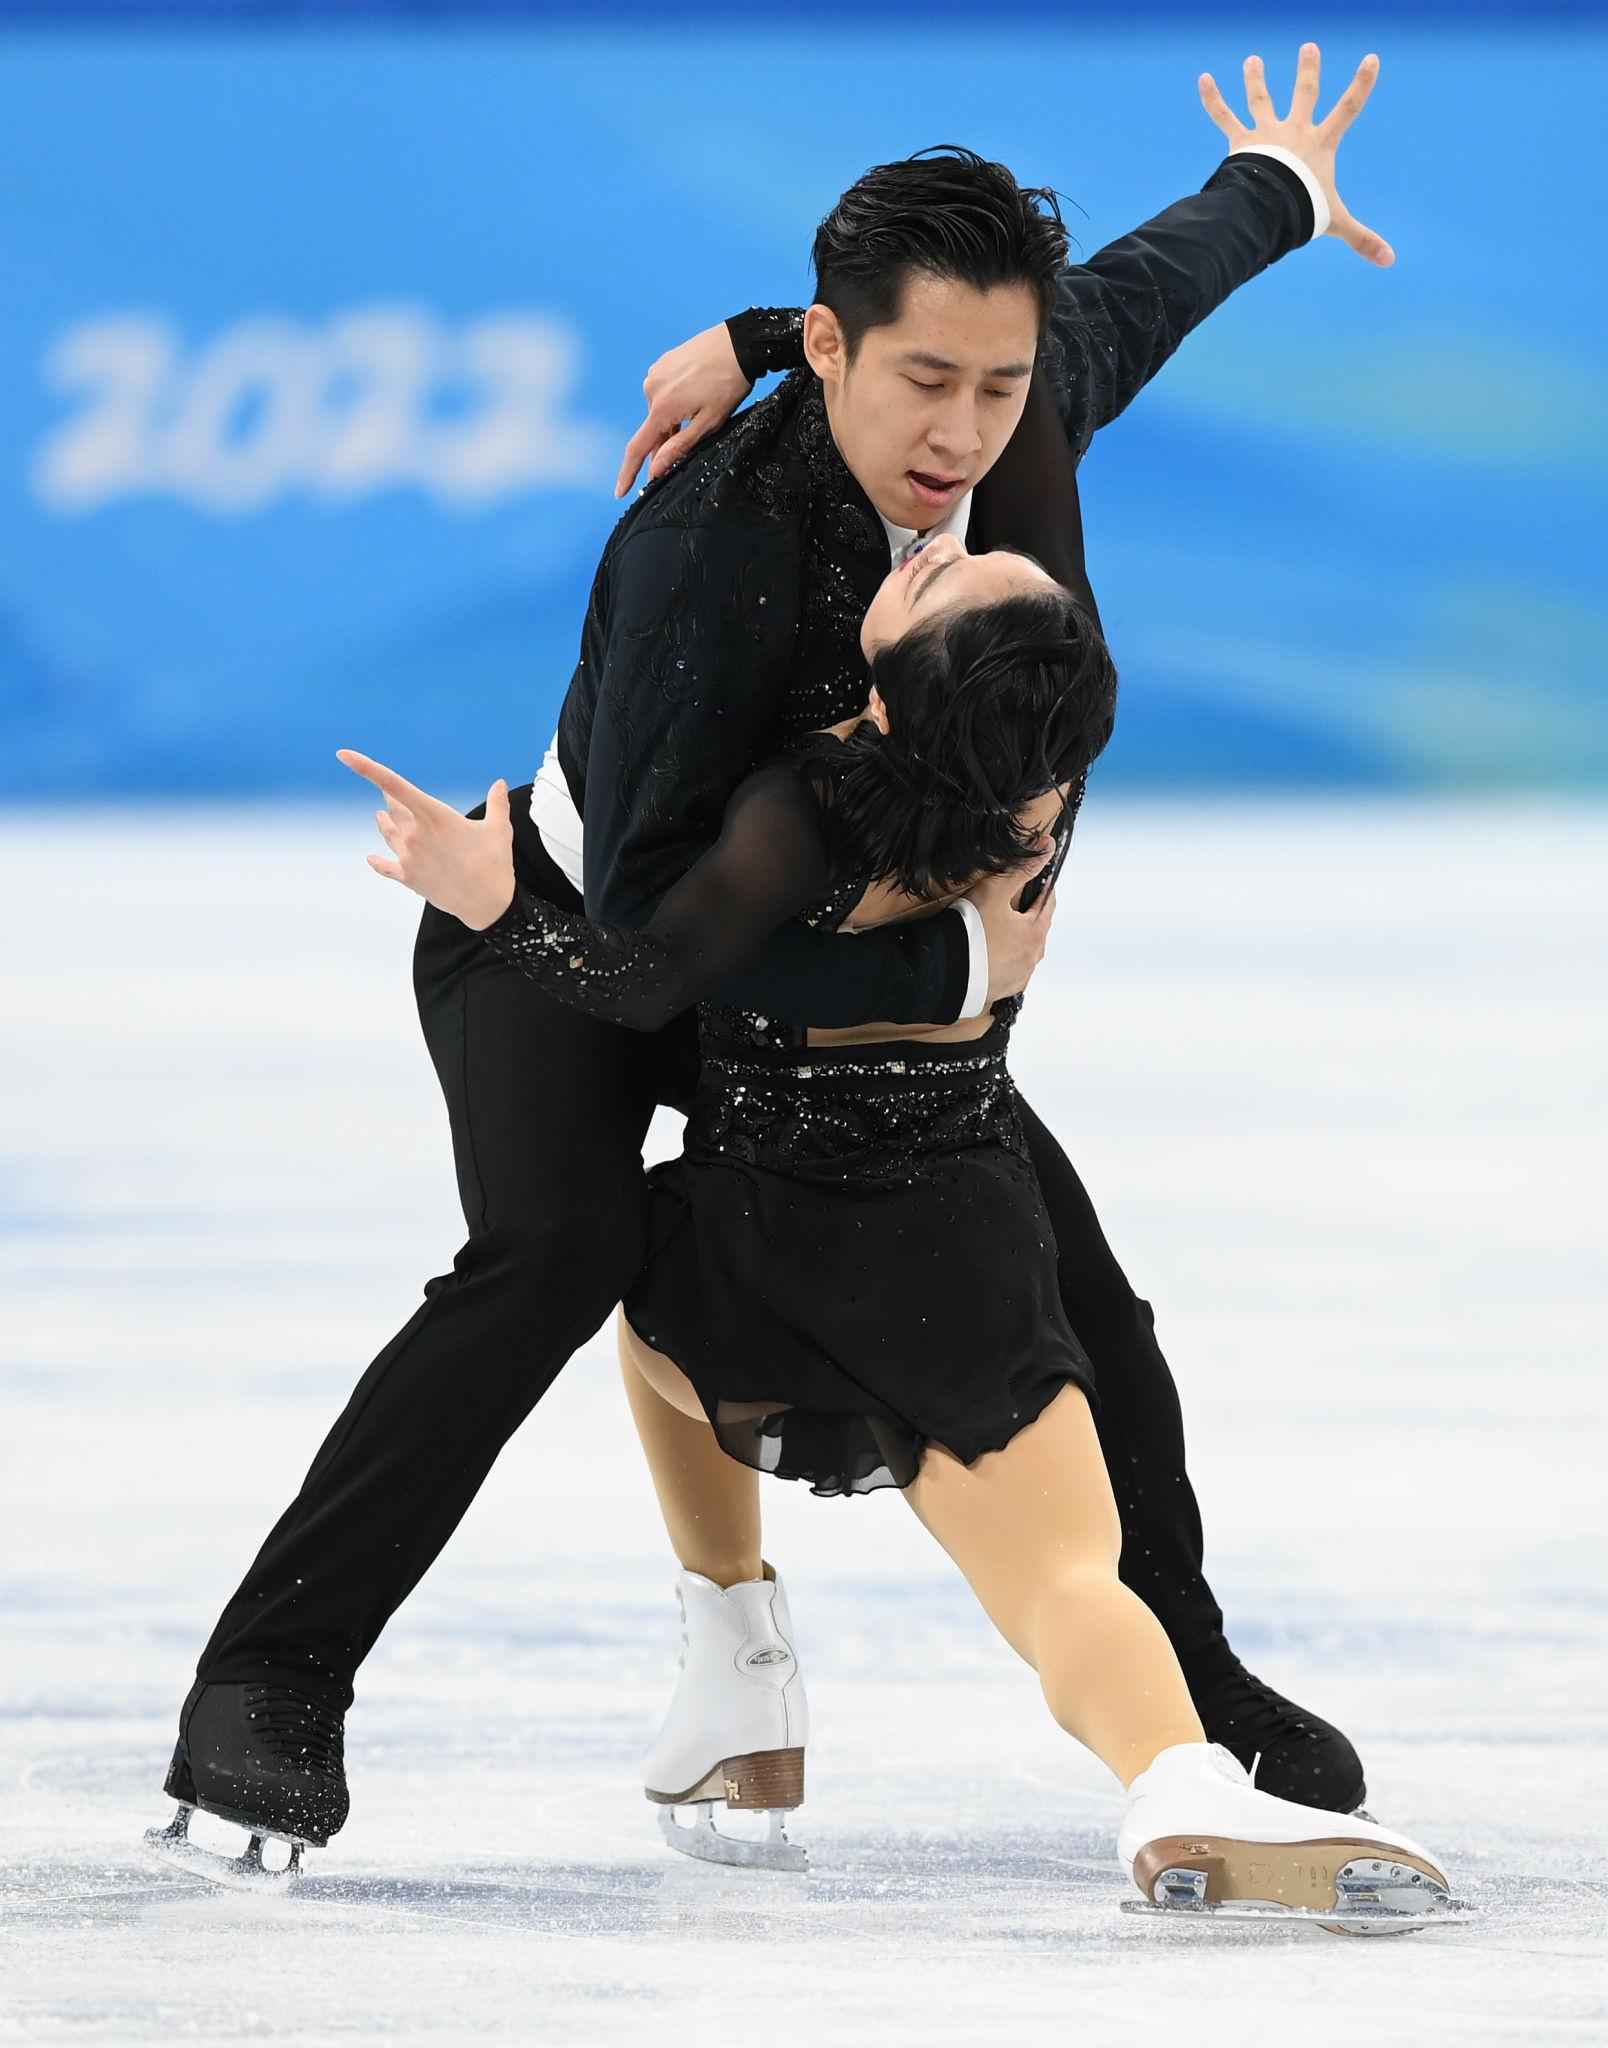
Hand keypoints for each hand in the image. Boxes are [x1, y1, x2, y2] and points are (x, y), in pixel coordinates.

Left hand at [337, 750, 515, 931]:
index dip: (366, 767)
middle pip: (394, 809)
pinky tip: (370, 858)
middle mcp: (415, 833)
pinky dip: (377, 862)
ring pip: (388, 833)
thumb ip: (496, 803)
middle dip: (391, 799)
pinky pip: (385, 867)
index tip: (344, 755)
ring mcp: (408, 857)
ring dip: (384, 823)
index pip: (393, 784)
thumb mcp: (498, 829)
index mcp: (434, 815)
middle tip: (387, 793)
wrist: (487, 904)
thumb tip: (500, 783)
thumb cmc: (494, 863)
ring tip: (380, 816)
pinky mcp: (408, 877)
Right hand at [615, 322, 753, 497]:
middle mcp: (652, 389)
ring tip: (701, 410)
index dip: (628, 473)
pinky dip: (674, 402)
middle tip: (688, 446)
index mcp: (662, 408)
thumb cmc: (729, 385)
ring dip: (672, 422)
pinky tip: (695, 395)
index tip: (620, 492)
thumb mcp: (709, 423)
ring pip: (660, 411)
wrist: (738, 343)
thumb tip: (655, 470)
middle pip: (653, 430)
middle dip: (665, 444)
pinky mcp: (663, 363)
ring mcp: (655, 373)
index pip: (638, 448)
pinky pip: (664, 393)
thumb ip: (680, 447)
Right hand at [966, 837, 1058, 1004]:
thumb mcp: (995, 891)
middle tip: (1014, 904)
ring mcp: (1017, 977)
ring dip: (1015, 940)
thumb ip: (1021, 869)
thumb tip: (1047, 847)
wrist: (944, 973)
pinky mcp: (1001, 989)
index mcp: (1035, 933)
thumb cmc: (970, 933)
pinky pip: (1008, 970)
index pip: (1047, 904)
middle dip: (1028, 915)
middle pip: (1036, 929)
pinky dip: (1002, 960)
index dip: (1043, 889)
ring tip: (998, 930)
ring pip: (1022, 951)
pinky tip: (989, 954)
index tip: (1041, 881)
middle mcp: (1031, 958)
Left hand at [1200, 42, 1394, 266]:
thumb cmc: (1303, 211)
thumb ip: (1362, 239)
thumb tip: (1390, 261)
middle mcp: (1294, 131)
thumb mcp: (1337, 222)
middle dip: (1307, 70)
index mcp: (1320, 144)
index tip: (1371, 58)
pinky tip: (1203, 79)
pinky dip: (1213, 98)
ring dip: (1256, 79)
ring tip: (1251, 61)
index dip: (1361, 84)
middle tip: (1308, 48)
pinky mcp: (1241, 141)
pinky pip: (1224, 116)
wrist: (1268, 207)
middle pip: (1304, 93)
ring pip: (1261, 99)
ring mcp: (1266, 133)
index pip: (1348, 108)